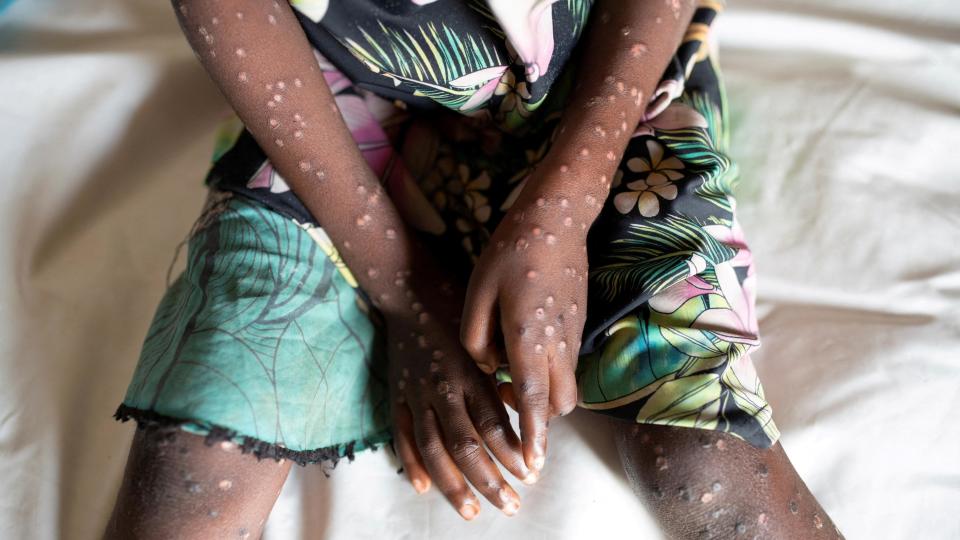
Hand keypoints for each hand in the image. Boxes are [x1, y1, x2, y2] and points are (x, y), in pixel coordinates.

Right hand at [387, 277, 533, 519]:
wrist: (408, 289)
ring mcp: (415, 395)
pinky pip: (402, 436)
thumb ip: (502, 374)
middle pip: (465, 446)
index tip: (531, 474)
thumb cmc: (457, 308)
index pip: (493, 424)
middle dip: (489, 481)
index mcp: (469, 373)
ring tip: (473, 511)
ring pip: (434, 450)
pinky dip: (412, 464)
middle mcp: (442, 388)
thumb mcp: (487, 335)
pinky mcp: (396, 395)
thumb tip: (526, 410)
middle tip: (511, 505)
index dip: (512, 454)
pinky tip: (423, 488)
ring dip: (454, 485)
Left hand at [460, 179, 589, 474]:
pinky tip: (526, 348)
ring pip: (568, 385)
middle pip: (560, 404)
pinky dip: (550, 372)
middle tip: (512, 408)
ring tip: (514, 375)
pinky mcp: (577, 323)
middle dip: (541, 420)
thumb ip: (476, 339)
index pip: (535, 401)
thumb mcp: (476, 292)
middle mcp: (558, 343)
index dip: (533, 436)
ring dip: (546, 395)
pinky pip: (568, 363)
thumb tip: (486, 368)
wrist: (555, 219)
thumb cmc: (510, 252)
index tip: (533, 465)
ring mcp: (573, 334)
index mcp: (528, 337)